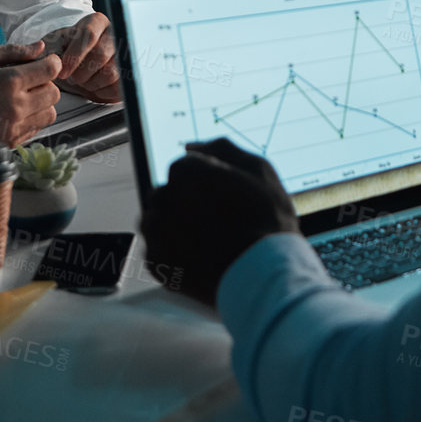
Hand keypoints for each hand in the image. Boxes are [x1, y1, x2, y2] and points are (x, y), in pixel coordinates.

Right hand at [0, 42, 61, 144]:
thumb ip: (12, 50)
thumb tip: (40, 47)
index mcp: (8, 82)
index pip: (51, 70)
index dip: (51, 62)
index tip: (44, 62)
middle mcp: (15, 107)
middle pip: (54, 93)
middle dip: (46, 83)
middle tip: (29, 79)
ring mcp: (12, 129)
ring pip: (50, 114)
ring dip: (42, 103)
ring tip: (22, 97)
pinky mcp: (7, 143)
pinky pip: (35, 130)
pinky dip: (31, 119)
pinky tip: (13, 112)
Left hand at [40, 13, 120, 102]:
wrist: (83, 63)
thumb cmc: (68, 51)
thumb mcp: (54, 44)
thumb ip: (45, 48)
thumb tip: (38, 55)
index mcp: (97, 21)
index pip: (88, 35)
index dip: (73, 56)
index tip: (62, 72)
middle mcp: (116, 32)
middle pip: (100, 55)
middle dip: (81, 72)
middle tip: (72, 78)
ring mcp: (127, 51)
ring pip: (110, 72)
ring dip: (91, 83)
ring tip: (83, 80)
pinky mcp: (132, 72)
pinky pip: (118, 86)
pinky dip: (102, 91)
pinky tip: (94, 85)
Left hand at [139, 138, 298, 305]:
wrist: (262, 276)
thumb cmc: (266, 223)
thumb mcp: (259, 171)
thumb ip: (222, 149)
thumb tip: (192, 145)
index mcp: (188, 172)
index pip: (184, 167)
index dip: (206, 182)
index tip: (223, 197)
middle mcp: (165, 198)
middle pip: (167, 192)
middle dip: (186, 201)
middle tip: (217, 219)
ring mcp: (157, 232)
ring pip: (157, 219)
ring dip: (175, 224)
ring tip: (206, 239)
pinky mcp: (155, 262)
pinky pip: (156, 248)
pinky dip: (172, 251)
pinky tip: (198, 255)